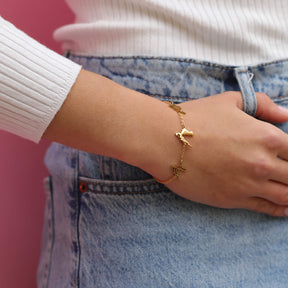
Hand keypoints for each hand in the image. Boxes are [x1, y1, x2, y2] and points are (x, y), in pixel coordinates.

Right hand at [159, 92, 287, 215]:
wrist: (164, 140)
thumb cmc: (195, 118)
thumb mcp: (230, 101)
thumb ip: (263, 105)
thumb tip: (285, 115)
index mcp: (266, 137)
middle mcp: (262, 164)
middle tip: (286, 174)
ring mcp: (247, 185)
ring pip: (286, 196)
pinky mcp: (231, 200)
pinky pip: (265, 209)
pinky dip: (279, 210)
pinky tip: (283, 209)